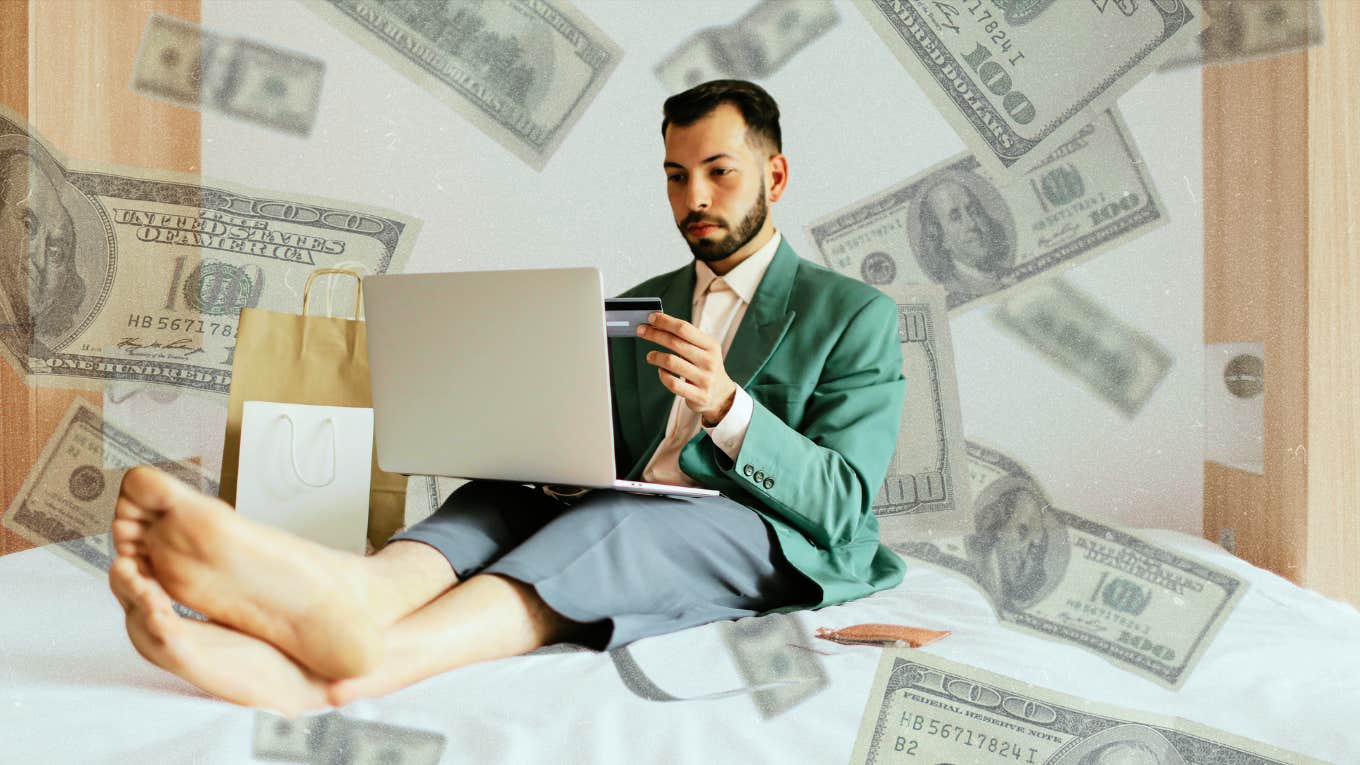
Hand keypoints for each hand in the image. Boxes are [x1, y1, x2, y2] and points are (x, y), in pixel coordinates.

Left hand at [637, 312, 737, 426]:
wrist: (721, 395)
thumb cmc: (706, 367)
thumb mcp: (704, 349)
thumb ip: (686, 338)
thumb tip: (658, 324)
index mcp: (710, 345)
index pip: (684, 328)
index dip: (665, 321)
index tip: (651, 317)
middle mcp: (708, 361)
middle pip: (675, 343)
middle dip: (654, 334)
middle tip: (641, 331)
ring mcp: (704, 379)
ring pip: (671, 362)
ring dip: (655, 356)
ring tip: (650, 356)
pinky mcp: (698, 395)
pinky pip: (672, 383)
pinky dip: (662, 374)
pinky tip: (661, 371)